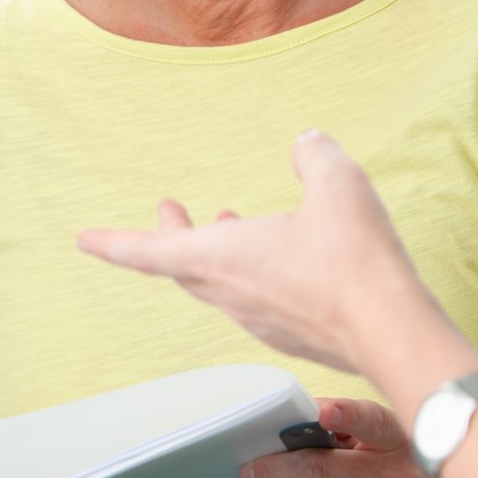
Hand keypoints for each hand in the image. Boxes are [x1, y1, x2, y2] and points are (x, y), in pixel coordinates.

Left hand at [77, 130, 451, 382]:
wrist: (393, 331)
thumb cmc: (355, 260)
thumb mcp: (336, 183)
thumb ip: (314, 155)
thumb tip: (307, 143)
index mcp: (223, 258)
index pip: (150, 252)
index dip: (114, 242)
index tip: (83, 241)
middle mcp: (231, 294)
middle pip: (182, 266)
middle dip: (170, 236)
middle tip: (169, 208)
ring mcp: (260, 320)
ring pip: (220, 285)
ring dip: (215, 253)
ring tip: (228, 220)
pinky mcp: (291, 335)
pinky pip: (254, 300)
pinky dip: (251, 272)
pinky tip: (282, 256)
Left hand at [242, 397, 461, 477]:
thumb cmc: (401, 466)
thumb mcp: (386, 436)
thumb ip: (347, 422)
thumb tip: (297, 418)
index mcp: (397, 441)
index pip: (371, 422)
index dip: (346, 415)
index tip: (323, 411)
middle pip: (320, 469)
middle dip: (274, 467)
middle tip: (250, 468)